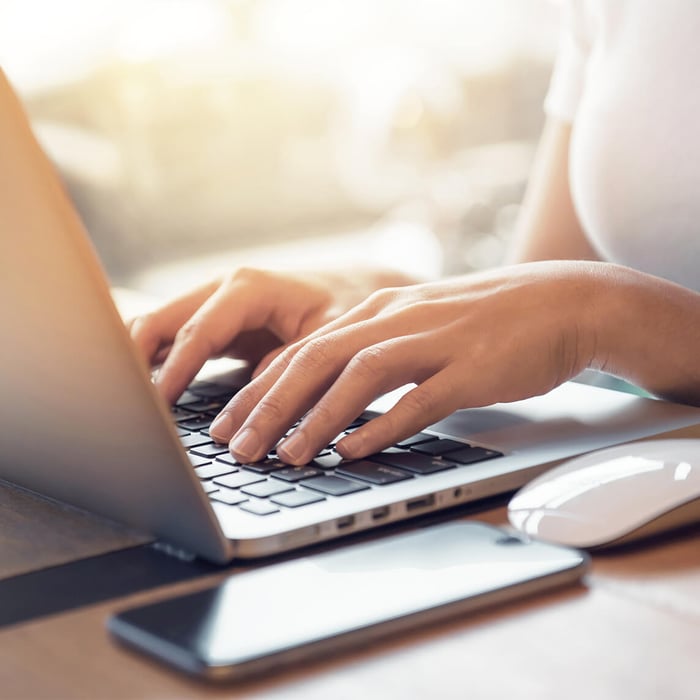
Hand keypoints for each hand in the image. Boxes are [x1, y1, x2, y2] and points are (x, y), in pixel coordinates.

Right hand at [128, 266, 415, 404]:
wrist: (357, 292)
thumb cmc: (346, 310)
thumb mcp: (327, 338)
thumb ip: (289, 365)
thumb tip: (251, 404)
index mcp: (248, 288)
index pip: (197, 332)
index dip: (176, 369)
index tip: (157, 405)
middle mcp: (224, 290)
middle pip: (161, 321)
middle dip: (136, 360)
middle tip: (125, 405)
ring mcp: (216, 305)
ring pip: (159, 328)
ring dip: (139, 361)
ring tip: (125, 402)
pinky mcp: (217, 324)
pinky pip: (173, 339)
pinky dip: (155, 362)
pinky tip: (145, 392)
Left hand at [210, 261, 604, 464]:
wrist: (557, 304)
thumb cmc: (481, 323)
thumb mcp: (415, 326)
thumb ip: (371, 355)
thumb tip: (330, 402)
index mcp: (376, 311)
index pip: (302, 350)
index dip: (258, 389)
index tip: (226, 424)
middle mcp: (395, 320)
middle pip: (316, 360)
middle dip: (269, 405)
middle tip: (236, 447)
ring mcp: (433, 341)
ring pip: (359, 376)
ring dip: (317, 417)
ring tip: (285, 455)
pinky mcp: (470, 368)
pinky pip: (418, 399)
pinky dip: (382, 427)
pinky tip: (354, 451)